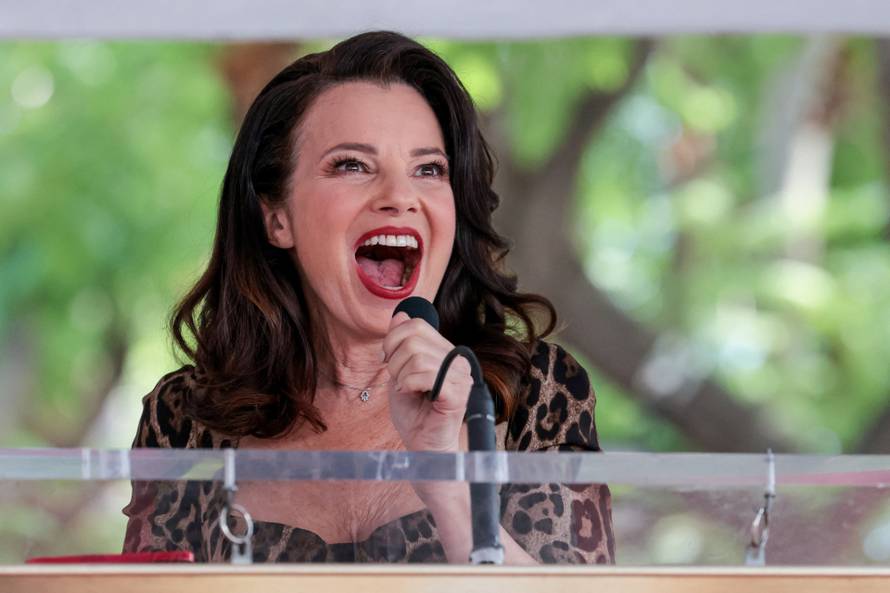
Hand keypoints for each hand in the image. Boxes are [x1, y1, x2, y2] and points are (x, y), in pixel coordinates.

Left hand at [382, 312, 471, 452]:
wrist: (421, 445)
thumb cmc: (413, 412)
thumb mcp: (399, 371)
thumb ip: (401, 343)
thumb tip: (401, 313)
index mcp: (445, 351)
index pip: (417, 325)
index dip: (393, 339)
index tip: (387, 360)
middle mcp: (457, 360)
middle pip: (413, 338)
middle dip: (394, 361)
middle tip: (398, 380)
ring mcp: (460, 376)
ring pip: (416, 357)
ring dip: (400, 376)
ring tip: (406, 390)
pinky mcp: (458, 394)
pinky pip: (425, 375)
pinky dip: (409, 384)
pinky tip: (411, 395)